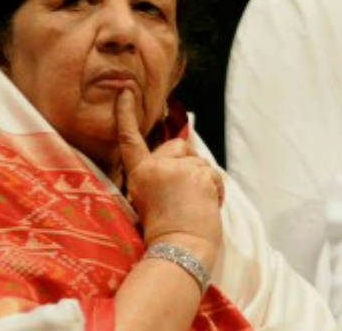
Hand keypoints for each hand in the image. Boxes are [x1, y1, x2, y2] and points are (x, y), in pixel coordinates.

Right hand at [116, 90, 223, 261]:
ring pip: (199, 161)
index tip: (126, 90)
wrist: (179, 250)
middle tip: (183, 193)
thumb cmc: (164, 232)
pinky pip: (213, 174)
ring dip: (202, 180)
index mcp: (139, 174)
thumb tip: (180, 154)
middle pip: (178, 146)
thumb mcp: (148, 199)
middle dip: (186, 163)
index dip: (127, 113)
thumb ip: (157, 175)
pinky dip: (215, 189)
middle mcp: (155, 167)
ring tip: (194, 205)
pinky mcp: (198, 175)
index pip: (130, 139)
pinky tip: (206, 206)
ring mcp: (177, 169)